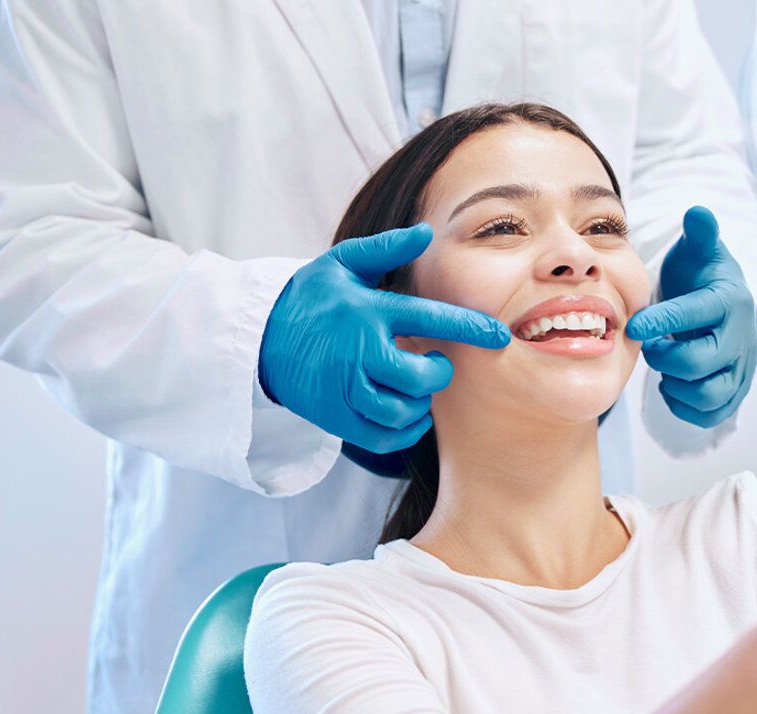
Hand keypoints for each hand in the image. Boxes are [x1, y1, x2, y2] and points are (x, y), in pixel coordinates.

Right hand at [258, 223, 509, 452]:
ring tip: (417, 387)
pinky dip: (404, 431)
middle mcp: (357, 352)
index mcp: (367, 311)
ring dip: (421, 404)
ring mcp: (344, 388)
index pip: (430, 319)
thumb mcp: (341, 263)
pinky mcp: (334, 417)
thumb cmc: (309, 297)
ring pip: (401, 411)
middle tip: (436, 364)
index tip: (499, 336)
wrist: (257, 338)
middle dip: (439, 372)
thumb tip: (426, 233)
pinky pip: (382, 437)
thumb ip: (385, 248)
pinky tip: (409, 413)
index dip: (470, 328)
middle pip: (419, 377)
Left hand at [626, 206, 756, 427]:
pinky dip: (685, 406)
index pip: (696, 314)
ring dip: (676, 384)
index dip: (663, 321)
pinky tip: (671, 385)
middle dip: (665, 356)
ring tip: (663, 364)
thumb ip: (699, 234)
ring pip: (709, 394)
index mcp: (728, 301)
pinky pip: (711, 413)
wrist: (726, 307)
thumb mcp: (699, 252)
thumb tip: (697, 211)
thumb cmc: (703, 278)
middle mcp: (739, 338)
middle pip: (699, 362)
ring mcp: (739, 369)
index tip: (634, 324)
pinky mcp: (733, 392)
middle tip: (650, 345)